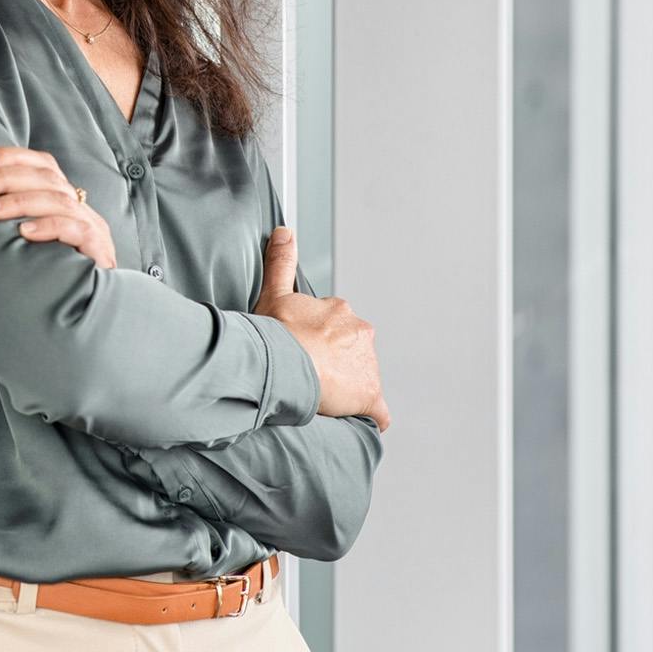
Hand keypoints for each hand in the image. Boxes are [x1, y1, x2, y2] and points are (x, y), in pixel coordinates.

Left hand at [0, 145, 117, 268]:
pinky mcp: (99, 250)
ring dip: (18, 202)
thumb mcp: (31, 240)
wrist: (91, 305)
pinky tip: (24, 233)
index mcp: (64, 198)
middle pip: (46, 177)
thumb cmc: (52, 272)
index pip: (42, 164)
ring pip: (57, 200)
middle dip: (4, 178)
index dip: (11, 157)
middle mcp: (79, 207)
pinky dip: (49, 227)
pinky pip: (76, 230)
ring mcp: (91, 227)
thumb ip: (12, 220)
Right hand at [252, 226, 390, 431]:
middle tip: (311, 373)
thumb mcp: (274, 292)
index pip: (337, 327)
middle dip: (337, 361)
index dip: (320, 340)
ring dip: (348, 386)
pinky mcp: (370, 396)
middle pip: (353, 351)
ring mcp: (367, 365)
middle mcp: (360, 333)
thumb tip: (285, 231)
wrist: (283, 363)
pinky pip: (378, 411)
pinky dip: (372, 416)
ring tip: (322, 397)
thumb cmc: (275, 333)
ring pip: (362, 376)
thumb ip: (281, 261)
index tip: (304, 349)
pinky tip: (360, 420)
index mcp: (341, 312)